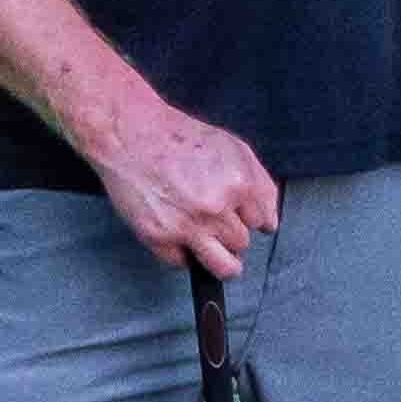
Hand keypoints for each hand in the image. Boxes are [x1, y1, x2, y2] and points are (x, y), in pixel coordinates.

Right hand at [91, 95, 279, 276]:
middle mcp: (217, 207)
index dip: (249, 217)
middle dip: (229, 233)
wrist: (131, 133)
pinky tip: (172, 228)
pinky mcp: (159, 237)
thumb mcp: (233, 148)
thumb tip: (269, 223)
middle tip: (209, 215)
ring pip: (224, 267)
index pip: (264, 223)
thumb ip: (260, 185)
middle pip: (242, 244)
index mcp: (240, 183)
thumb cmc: (180, 139)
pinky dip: (179, 251)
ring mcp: (188, 225)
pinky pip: (182, 263)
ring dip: (220, 259)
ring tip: (205, 241)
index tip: (236, 212)